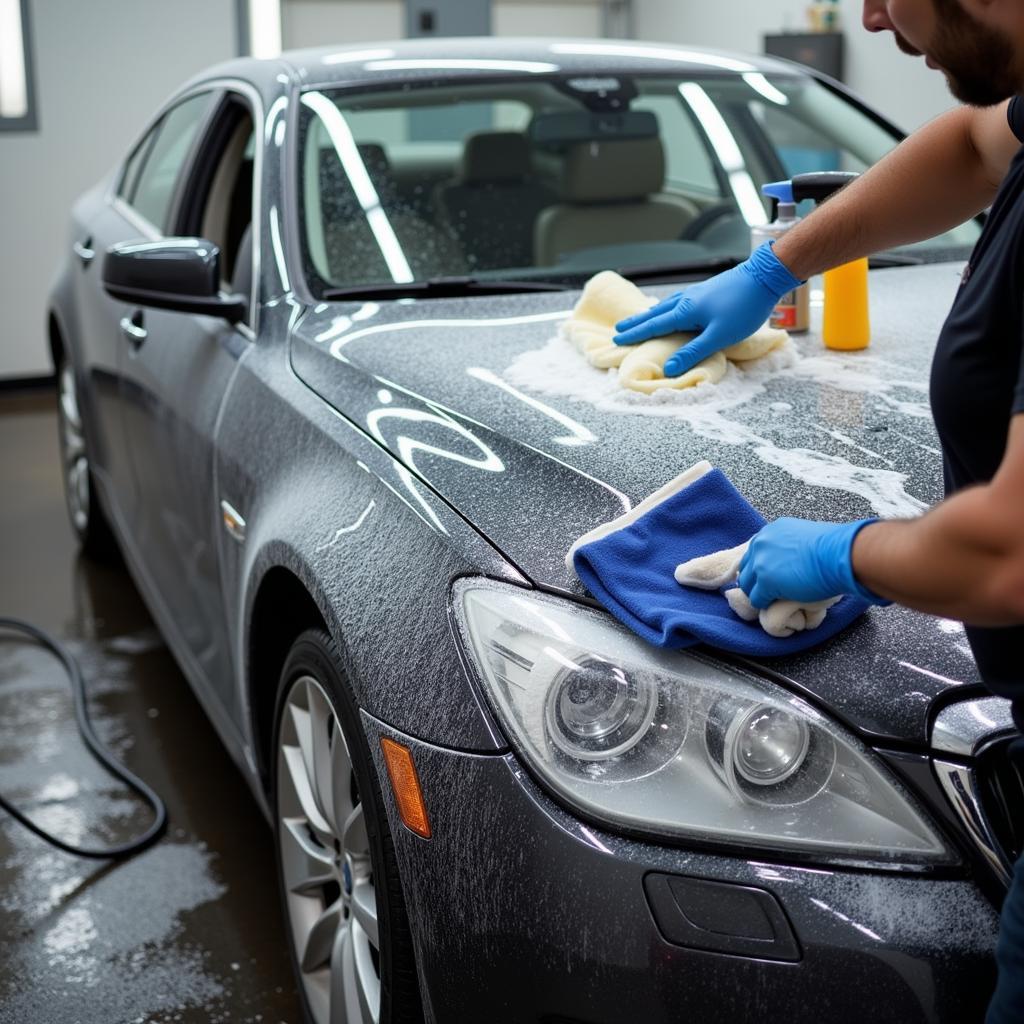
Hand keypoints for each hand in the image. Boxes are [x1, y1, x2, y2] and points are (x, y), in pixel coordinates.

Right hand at [612, 242, 801, 376]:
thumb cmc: (744, 308)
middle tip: (618, 330)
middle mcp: (686, 300)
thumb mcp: (719, 336)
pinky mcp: (707, 291)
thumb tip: (669, 369)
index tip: (617, 340)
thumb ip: (693, 352)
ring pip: (665, 306)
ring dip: (649, 315)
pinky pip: (677, 301)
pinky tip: (670, 309)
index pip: (654, 326)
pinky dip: (665, 308)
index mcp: (685, 311)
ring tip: (638, 320)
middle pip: (655, 314)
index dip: (635, 335)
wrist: (765, 276)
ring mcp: (696, 293)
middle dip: (636, 323)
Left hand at [738, 517, 886, 608]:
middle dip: (755, 580)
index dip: (760, 567)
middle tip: (768, 591)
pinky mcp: (765, 582)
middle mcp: (760, 543)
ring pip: (747, 585)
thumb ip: (790, 546)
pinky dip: (764, 604)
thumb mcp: (804, 537)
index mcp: (770, 531)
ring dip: (758, 593)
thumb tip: (791, 558)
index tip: (768, 576)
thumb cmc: (834, 547)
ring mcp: (760, 563)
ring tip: (772, 600)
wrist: (840, 554)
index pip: (754, 552)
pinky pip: (756, 599)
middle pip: (746, 568)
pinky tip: (776, 605)